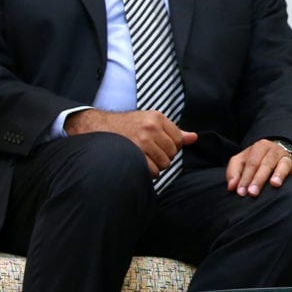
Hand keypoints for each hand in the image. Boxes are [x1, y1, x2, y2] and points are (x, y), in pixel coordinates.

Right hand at [64, 108, 196, 178]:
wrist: (98, 128)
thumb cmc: (126, 126)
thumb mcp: (150, 121)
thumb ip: (174, 131)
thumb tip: (194, 138)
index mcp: (157, 118)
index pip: (179, 140)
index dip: (172, 147)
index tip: (160, 147)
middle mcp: (151, 128)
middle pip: (172, 153)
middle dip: (164, 157)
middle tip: (151, 154)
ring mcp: (142, 142)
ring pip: (163, 163)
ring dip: (156, 166)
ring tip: (144, 159)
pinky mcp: (133, 155)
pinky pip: (151, 171)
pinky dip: (148, 173)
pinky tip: (140, 165)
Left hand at [226, 138, 291, 196]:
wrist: (272, 152)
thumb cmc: (254, 160)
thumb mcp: (240, 161)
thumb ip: (234, 172)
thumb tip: (232, 186)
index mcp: (259, 147)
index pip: (251, 163)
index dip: (245, 177)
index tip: (241, 192)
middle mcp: (274, 150)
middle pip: (266, 164)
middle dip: (258, 179)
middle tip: (253, 193)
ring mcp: (286, 157)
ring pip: (283, 164)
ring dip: (279, 174)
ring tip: (275, 184)